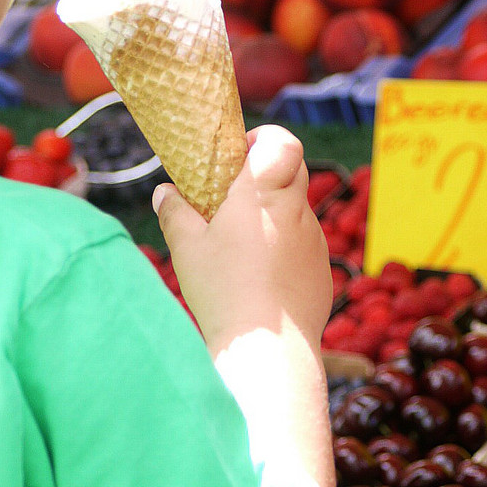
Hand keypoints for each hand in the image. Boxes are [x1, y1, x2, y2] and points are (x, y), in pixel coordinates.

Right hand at [155, 125, 331, 352]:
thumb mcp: (187, 248)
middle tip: (233, 197)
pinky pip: (304, 248)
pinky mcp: (322, 271)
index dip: (265, 139)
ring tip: (241, 247)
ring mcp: (314, 242)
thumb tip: (164, 194)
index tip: (242, 152)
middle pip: (293, 171)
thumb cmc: (223, 291)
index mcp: (263, 194)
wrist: (267, 348)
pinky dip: (284, 251)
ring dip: (274, 217)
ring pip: (297, 212)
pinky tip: (260, 279)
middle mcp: (296, 211)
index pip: (283, 142)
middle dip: (266, 176)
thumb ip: (175, 213)